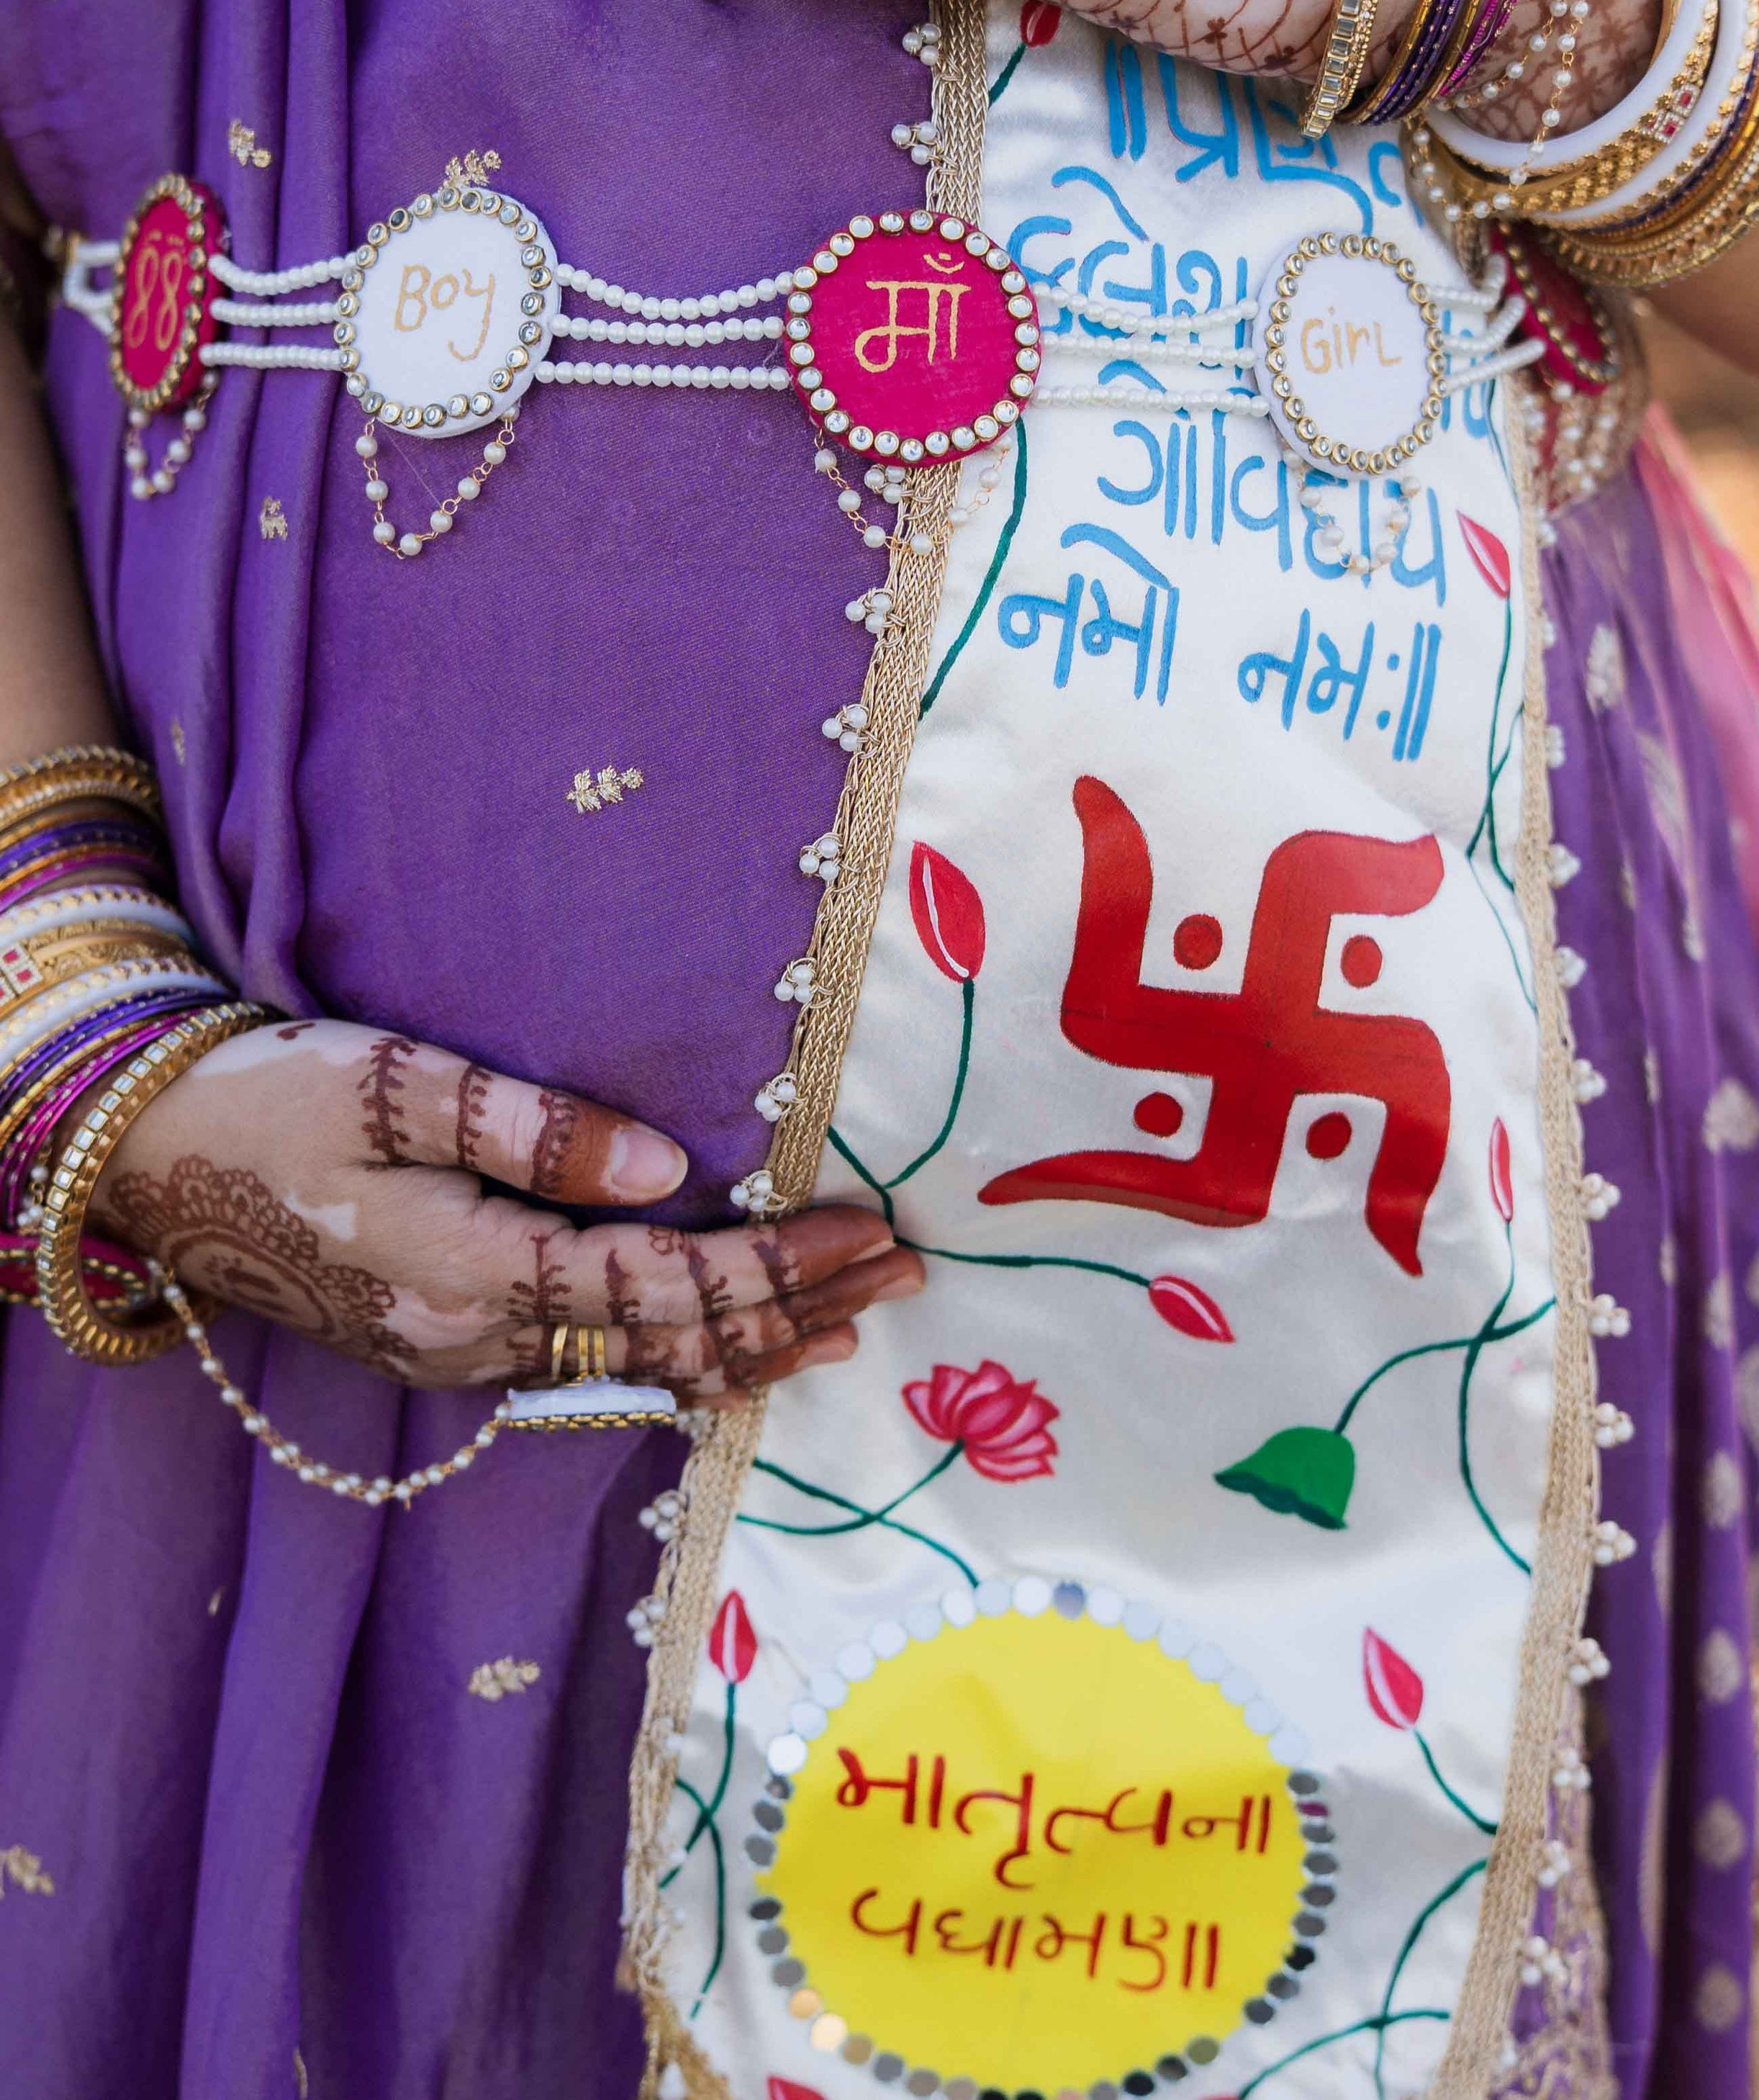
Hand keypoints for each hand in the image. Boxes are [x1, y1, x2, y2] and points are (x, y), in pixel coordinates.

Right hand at [88, 1020, 920, 1401]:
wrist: (152, 1157)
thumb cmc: (274, 1099)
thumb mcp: (401, 1088)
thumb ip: (536, 1132)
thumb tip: (668, 1169)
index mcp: (483, 1275)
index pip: (672, 1283)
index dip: (783, 1263)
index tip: (877, 1233)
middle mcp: (484, 1342)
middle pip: (676, 1343)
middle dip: (798, 1310)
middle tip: (908, 1278)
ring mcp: (462, 1360)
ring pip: (642, 1370)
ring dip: (752, 1347)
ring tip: (849, 1327)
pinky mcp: (445, 1347)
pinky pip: (596, 1369)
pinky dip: (681, 1358)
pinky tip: (727, 1351)